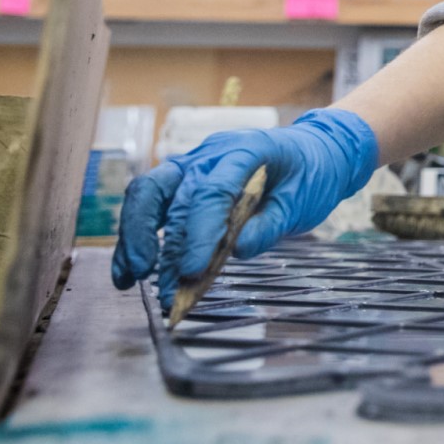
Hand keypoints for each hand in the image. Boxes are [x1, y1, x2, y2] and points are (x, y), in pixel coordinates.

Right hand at [111, 109, 378, 307]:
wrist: (315, 151)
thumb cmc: (310, 174)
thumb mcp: (303, 201)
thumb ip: (271, 224)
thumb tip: (237, 250)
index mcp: (246, 151)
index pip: (213, 191)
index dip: (200, 233)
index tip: (192, 272)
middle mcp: (211, 153)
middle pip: (177, 198)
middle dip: (170, 250)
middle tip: (168, 293)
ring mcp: (192, 163)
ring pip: (149, 194)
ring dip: (136, 238)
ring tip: (130, 280)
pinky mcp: (181, 180)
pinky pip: (150, 203)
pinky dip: (135, 236)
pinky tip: (127, 271)